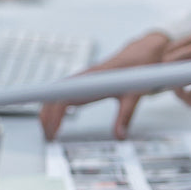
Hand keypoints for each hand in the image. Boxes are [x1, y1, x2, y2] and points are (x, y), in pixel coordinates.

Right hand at [39, 32, 170, 140]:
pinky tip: (56, 118)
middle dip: (46, 116)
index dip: (55, 113)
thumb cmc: (139, 67)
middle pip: (55, 95)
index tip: (52, 129)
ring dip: (48, 111)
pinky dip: (56, 105)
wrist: (144, 51)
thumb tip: (119, 136)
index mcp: (94, 77)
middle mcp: (85, 77)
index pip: (65, 96)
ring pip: (57, 93)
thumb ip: (126, 115)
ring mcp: (83, 78)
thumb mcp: (135, 93)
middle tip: (48, 137)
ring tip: (48, 131)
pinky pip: (65, 92)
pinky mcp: (85, 81)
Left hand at [162, 31, 190, 103]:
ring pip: (175, 78)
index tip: (171, 77)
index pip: (169, 48)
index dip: (166, 65)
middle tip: (176, 90)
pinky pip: (190, 92)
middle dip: (167, 79)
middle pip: (167, 62)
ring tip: (186, 99)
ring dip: (177, 92)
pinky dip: (188, 100)